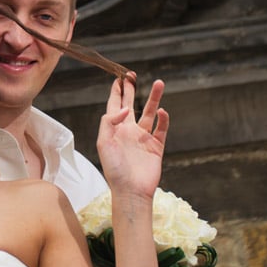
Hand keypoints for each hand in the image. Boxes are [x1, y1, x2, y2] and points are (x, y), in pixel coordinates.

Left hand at [96, 75, 168, 198]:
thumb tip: (125, 108)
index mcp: (114, 129)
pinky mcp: (156, 146)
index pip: (115, 105)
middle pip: (132, 104)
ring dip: (155, 98)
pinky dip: (163, 120)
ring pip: (150, 113)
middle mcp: (129, 131)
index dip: (117, 91)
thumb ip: (109, 121)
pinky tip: (163, 111)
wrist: (130, 191)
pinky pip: (161, 129)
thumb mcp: (103, 142)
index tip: (119, 77)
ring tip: (159, 83)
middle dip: (132, 90)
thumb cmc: (114, 169)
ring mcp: (143, 138)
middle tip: (133, 75)